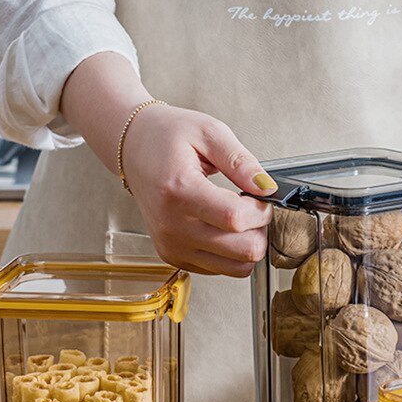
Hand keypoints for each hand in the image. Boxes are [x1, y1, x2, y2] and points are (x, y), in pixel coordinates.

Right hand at [60, 53, 276, 275]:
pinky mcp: (175, 257)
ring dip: (248, 245)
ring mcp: (173, 246)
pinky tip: (223, 228)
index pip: (235, 218)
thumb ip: (240, 161)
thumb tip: (267, 187)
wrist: (134, 150)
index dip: (260, 210)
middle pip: (241, 251)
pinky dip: (232, 253)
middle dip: (259, 230)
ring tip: (239, 219)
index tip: (261, 197)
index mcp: (179, 191)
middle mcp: (172, 226)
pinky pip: (221, 269)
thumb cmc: (167, 138)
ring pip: (236, 268)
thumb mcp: (208, 132)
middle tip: (253, 208)